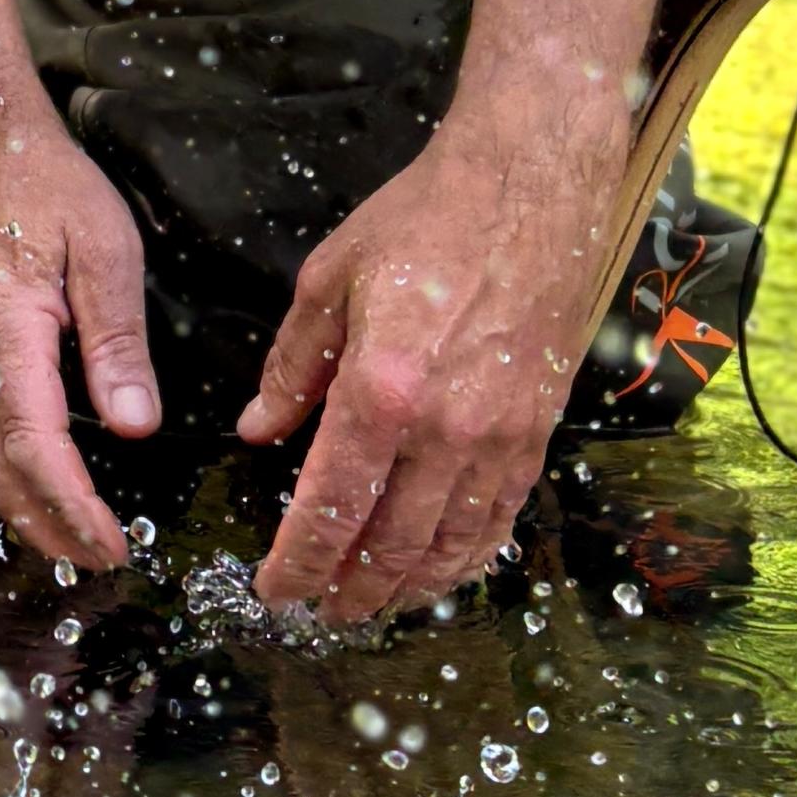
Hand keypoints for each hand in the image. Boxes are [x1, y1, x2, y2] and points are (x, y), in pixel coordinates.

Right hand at [0, 113, 155, 573]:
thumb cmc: (52, 189)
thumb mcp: (106, 251)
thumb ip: (118, 342)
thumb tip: (136, 427)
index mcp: (5, 333)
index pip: (36, 446)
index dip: (74, 505)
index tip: (115, 544)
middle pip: (1, 469)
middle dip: (50, 527)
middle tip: (107, 564)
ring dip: (29, 511)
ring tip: (80, 546)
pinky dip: (15, 478)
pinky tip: (48, 493)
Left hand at [237, 119, 606, 622]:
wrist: (532, 185)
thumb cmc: (427, 219)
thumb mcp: (331, 280)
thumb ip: (292, 366)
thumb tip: (259, 430)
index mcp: (382, 389)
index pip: (331, 505)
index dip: (299, 561)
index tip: (275, 590)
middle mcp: (445, 428)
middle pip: (392, 543)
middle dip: (350, 588)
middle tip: (320, 611)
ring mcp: (500, 435)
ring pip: (450, 544)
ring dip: (408, 586)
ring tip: (373, 604)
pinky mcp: (537, 431)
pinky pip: (499, 517)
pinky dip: (468, 556)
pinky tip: (442, 569)